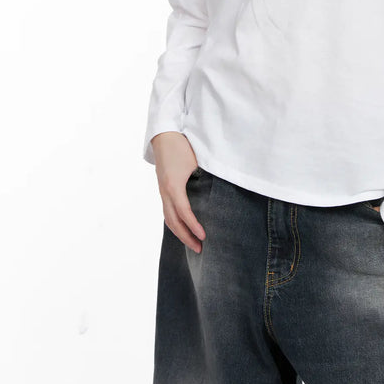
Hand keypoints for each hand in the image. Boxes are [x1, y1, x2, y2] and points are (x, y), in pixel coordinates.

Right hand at [151, 132, 206, 252]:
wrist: (163, 135)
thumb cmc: (182, 146)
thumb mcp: (197, 161)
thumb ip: (206, 176)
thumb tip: (221, 191)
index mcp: (174, 186)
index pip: (183, 213)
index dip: (193, 226)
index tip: (204, 237)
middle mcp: (165, 191)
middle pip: (173, 221)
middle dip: (186, 237)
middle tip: (200, 249)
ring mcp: (162, 191)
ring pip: (168, 218)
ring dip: (179, 232)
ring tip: (193, 243)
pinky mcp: (163, 189)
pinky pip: (167, 211)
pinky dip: (175, 223)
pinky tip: (184, 228)